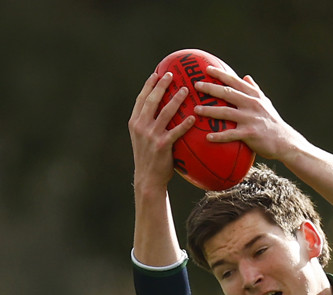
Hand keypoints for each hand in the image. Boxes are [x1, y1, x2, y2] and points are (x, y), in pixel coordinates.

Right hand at [129, 72, 195, 190]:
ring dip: (176, 99)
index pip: (141, 99)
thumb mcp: (142, 139)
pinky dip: (185, 124)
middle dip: (162, 85)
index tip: (156, 73)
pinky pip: (176, 131)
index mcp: (135, 123)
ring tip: (186, 90)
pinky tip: (193, 117)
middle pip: (152, 100)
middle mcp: (141, 126)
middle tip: (171, 74)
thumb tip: (161, 111)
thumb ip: (148, 125)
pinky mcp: (163, 146)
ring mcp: (151, 136)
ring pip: (165, 112)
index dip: (149, 85)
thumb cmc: (149, 159)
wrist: (148, 179)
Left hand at [191, 66, 301, 162]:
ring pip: (226, 112)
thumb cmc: (273, 123)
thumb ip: (255, 89)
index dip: (220, 74)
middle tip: (196, 86)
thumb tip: (246, 76)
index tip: (207, 69)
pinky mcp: (250, 133)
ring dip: (210, 111)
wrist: (285, 142)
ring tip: (196, 110)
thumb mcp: (266, 103)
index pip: (235, 81)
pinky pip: (231, 135)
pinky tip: (207, 137)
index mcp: (254, 96)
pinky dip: (219, 136)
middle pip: (227, 93)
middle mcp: (251, 104)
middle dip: (210, 88)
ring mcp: (250, 118)